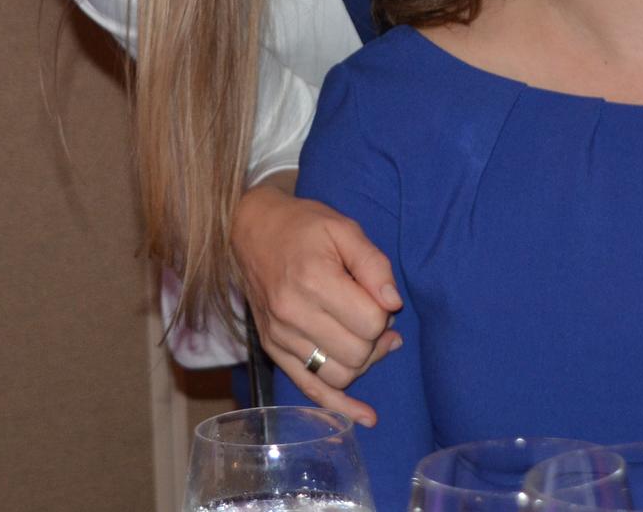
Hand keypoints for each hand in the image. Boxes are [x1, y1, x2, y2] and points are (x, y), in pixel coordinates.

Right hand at [230, 177, 402, 424]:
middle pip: (358, 353)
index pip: (371, 322)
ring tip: (366, 338)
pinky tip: (364, 415)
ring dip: (363, 362)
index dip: (384, 312)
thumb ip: (374, 265)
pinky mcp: (274, 350)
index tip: (377, 294)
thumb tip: (393, 304)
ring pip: (340, 375)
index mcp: (313, 280)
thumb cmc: (303, 226)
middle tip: (373, 314)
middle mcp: (293, 314)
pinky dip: (339, 405)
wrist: (249, 229)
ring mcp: (280, 337)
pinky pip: (311, 388)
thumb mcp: (344, 229)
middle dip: (376, 339)